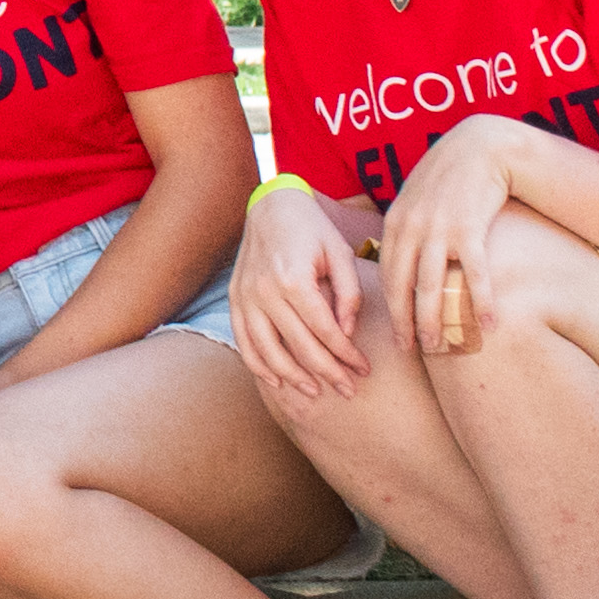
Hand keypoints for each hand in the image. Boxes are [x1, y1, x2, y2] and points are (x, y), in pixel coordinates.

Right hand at [229, 185, 371, 405]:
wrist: (271, 206)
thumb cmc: (311, 229)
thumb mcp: (340, 253)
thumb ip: (349, 294)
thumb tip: (347, 333)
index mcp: (293, 278)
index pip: (325, 331)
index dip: (347, 355)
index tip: (364, 369)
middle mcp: (265, 291)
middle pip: (299, 346)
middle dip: (328, 372)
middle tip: (349, 389)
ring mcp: (245, 297)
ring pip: (268, 351)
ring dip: (293, 377)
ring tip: (316, 392)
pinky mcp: (235, 298)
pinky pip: (243, 340)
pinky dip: (258, 364)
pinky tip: (277, 381)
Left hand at [378, 116, 535, 364]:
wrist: (480, 146)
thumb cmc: (450, 177)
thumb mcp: (416, 200)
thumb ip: (407, 230)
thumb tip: (403, 263)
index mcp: (395, 224)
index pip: (387, 276)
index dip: (391, 309)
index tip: (396, 335)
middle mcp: (411, 229)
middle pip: (404, 288)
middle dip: (407, 324)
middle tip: (414, 352)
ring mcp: (439, 229)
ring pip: (432, 287)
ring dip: (436, 321)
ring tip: (443, 347)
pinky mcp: (469, 228)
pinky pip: (475, 273)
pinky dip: (481, 300)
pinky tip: (489, 324)